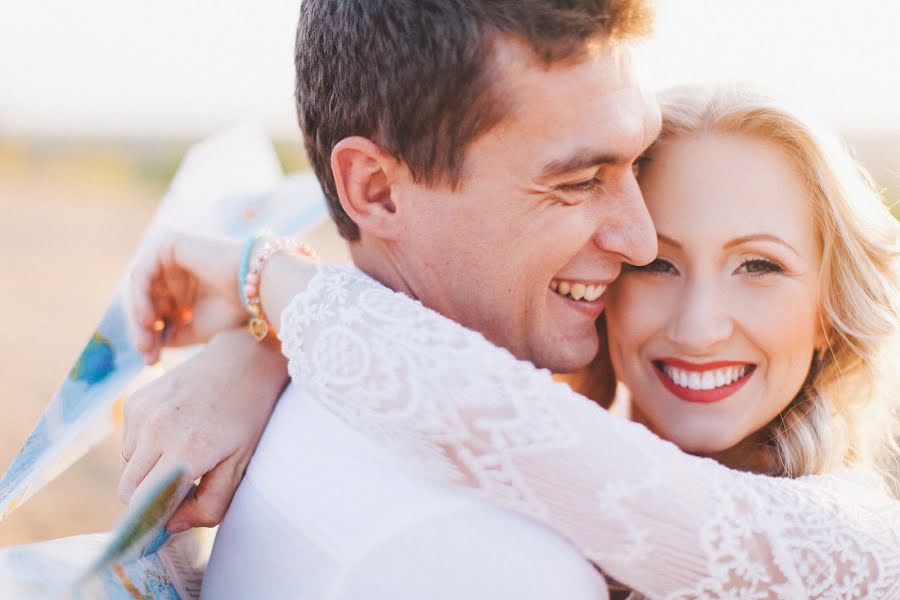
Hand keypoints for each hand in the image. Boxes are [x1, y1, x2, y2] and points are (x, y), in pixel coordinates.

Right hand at [118, 328, 288, 532]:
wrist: (242, 360)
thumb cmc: (248, 415)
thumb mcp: (240, 464)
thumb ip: (210, 503)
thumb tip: (172, 524)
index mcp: (186, 453)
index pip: (144, 505)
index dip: (149, 522)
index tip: (160, 528)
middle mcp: (157, 432)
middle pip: (128, 490)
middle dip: (146, 500)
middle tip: (176, 495)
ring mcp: (143, 414)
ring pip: (128, 466)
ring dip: (147, 472)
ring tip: (182, 456)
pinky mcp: (136, 400)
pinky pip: (129, 441)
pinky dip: (145, 447)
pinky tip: (175, 432)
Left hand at [126, 231, 245, 363]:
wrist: (256, 286)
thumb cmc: (234, 309)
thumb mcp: (195, 329)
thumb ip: (170, 335)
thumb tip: (149, 346)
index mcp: (182, 286)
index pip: (154, 310)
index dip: (150, 336)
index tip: (152, 361)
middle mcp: (174, 269)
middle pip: (144, 300)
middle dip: (142, 330)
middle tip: (146, 353)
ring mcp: (170, 255)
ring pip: (140, 289)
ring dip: (139, 317)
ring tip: (146, 341)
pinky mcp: (169, 243)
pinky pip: (142, 273)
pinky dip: (141, 298)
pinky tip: (149, 318)